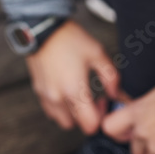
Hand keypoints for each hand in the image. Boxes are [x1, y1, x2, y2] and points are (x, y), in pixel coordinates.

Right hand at [25, 19, 129, 134]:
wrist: (42, 27)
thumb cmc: (70, 39)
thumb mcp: (97, 52)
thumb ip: (111, 76)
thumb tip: (116, 94)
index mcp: (74, 90)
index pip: (90, 125)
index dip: (100, 118)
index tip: (102, 102)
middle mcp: (58, 98)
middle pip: (76, 126)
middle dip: (86, 117)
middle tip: (91, 99)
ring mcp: (46, 95)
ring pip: (61, 120)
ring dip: (72, 114)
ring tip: (77, 96)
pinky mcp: (38, 90)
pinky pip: (50, 110)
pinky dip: (59, 108)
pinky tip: (65, 91)